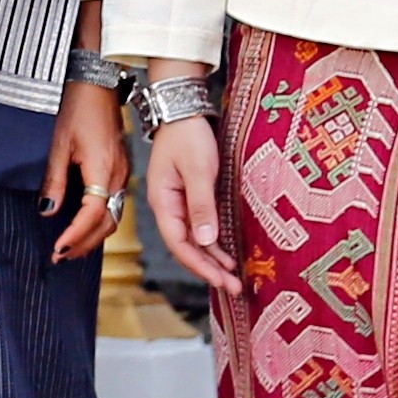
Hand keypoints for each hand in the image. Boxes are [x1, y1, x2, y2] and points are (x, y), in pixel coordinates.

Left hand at [43, 84, 126, 262]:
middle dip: (84, 244)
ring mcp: (123, 175)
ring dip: (93, 236)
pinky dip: (100, 222)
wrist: (99, 87)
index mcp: (104, 170)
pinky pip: (114, 205)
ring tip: (70, 248)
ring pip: (113, 216)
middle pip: (106, 223)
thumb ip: (55, 181)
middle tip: (61, 256)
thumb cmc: (79, 110)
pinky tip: (85, 227)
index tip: (58, 248)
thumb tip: (48, 210)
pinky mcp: (122, 171)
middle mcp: (119, 177)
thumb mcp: (59, 145)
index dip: (76, 235)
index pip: (92, 214)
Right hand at [140, 113, 231, 291]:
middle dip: (209, 269)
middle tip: (234, 288)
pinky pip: (201, 226)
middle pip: (187, 246)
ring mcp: (179, 203)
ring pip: (195, 239)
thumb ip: (201, 204)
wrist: (183, 109)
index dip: (200, 265)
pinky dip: (214, 242)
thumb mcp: (197, 169)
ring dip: (212, 259)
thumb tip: (207, 240)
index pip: (179, 243)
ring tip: (233, 278)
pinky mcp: (192, 196)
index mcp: (163, 202)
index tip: (221, 280)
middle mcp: (169, 207)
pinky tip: (226, 253)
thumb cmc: (188, 135)